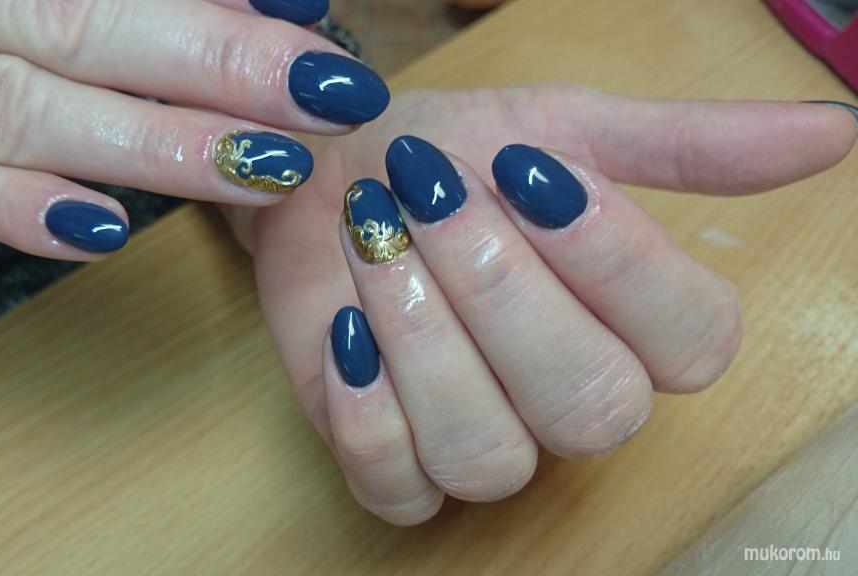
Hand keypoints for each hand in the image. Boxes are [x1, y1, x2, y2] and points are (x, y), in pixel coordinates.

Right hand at [0, 0, 386, 257]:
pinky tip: (102, 231)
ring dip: (145, 145)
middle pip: (70, 25)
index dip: (212, 13)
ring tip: (261, 170)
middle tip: (323, 101)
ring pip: (8, 108)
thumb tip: (268, 3)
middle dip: (210, 64)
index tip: (313, 34)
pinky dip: (7, 208)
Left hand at [235, 86, 855, 524]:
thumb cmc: (450, 156)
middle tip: (433, 194)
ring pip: (490, 456)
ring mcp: (484, 444)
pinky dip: (366, 412)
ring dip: (423, 336)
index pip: (691, 343)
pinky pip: (400, 490)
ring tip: (375, 238)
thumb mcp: (562, 128)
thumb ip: (683, 147)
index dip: (618, 262)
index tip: (535, 172)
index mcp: (636, 326)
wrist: (334, 174)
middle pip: (591, 407)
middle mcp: (570, 400)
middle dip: (501, 291)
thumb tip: (832, 132)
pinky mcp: (395, 467)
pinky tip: (343, 325)